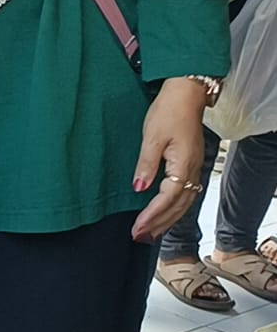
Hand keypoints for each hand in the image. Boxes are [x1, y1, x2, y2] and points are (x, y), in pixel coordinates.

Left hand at [130, 79, 209, 241]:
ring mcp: (194, 168)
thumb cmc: (168, 111)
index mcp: (184, 164)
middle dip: (160, 223)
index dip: (152, 215)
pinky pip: (185, 194)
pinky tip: (164, 214)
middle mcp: (193, 170)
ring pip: (184, 203)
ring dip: (168, 219)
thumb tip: (139, 188)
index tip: (137, 227)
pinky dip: (174, 208)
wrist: (185, 95)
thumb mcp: (152, 137)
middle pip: (178, 206)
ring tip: (150, 233)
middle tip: (140, 236)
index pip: (168, 198)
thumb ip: (146, 164)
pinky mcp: (191, 165)